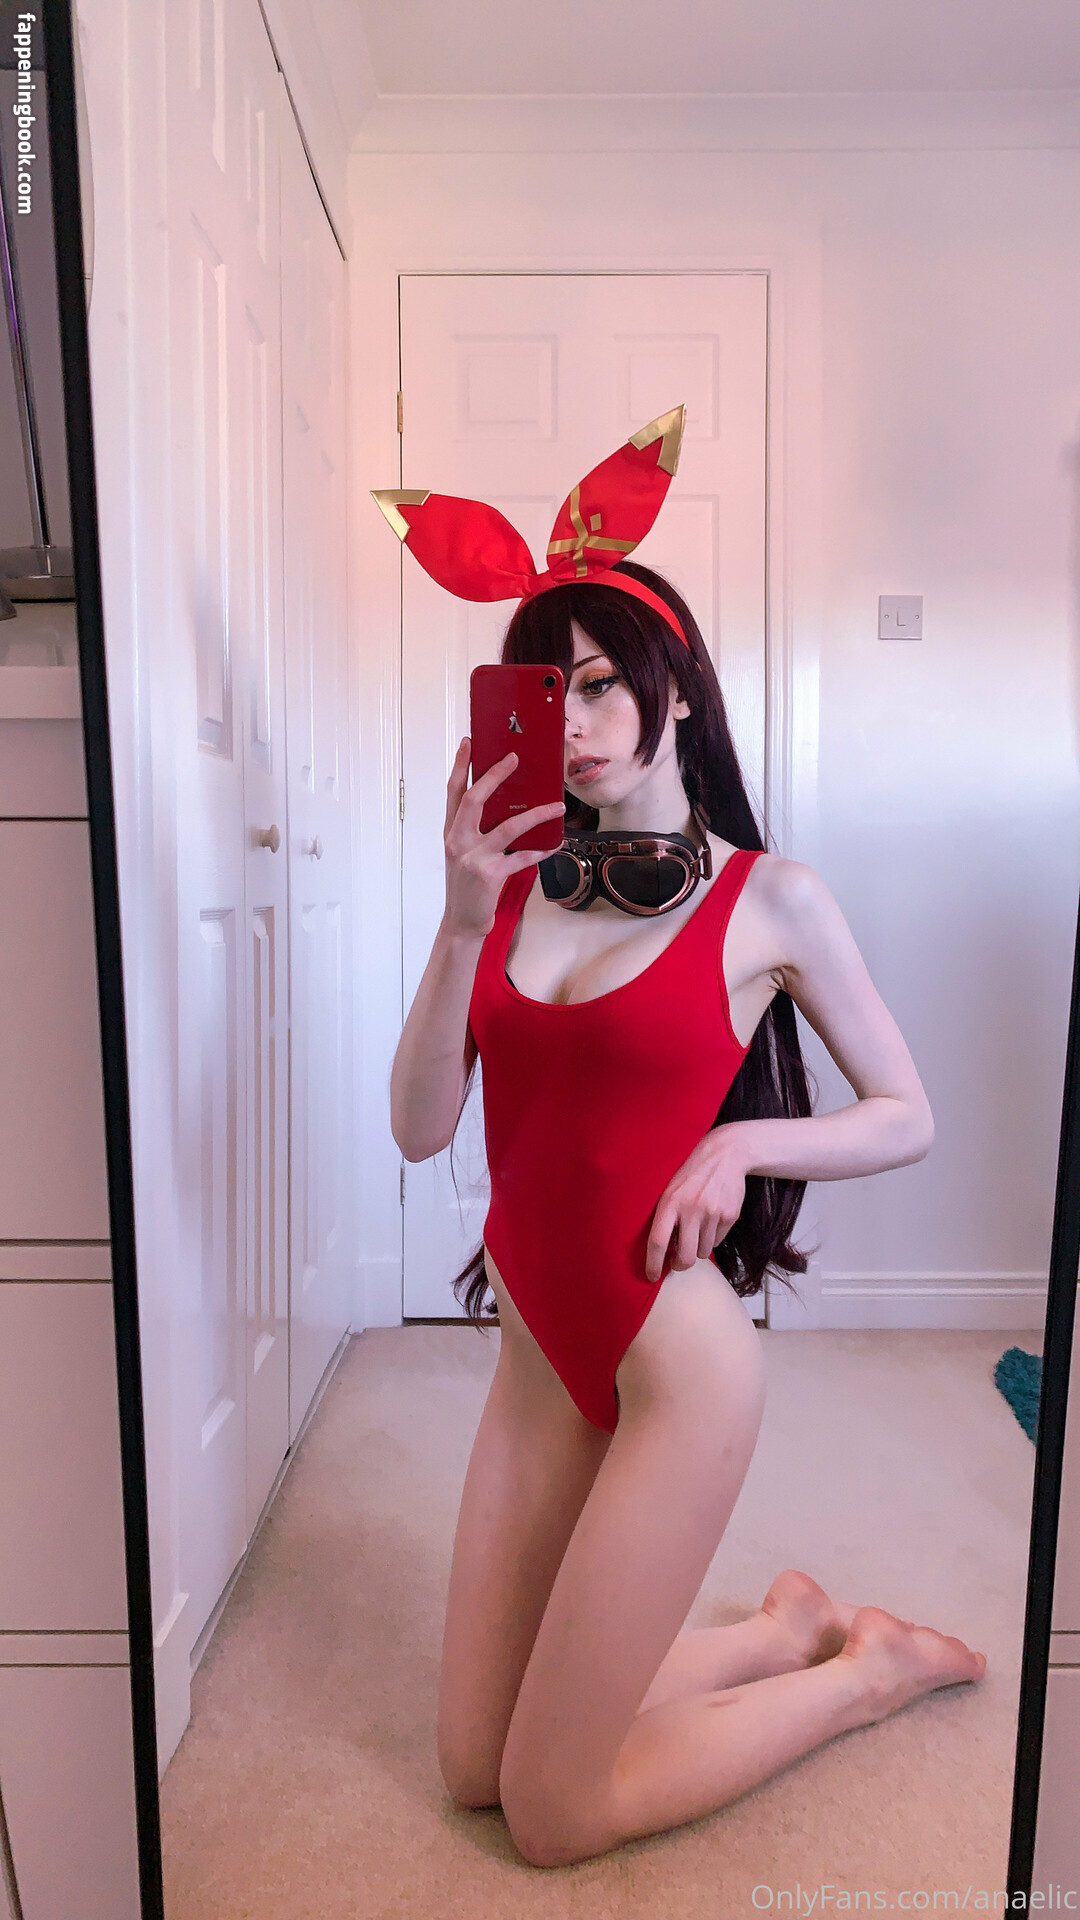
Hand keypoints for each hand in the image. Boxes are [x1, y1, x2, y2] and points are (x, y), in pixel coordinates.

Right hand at [442, 737, 564, 940]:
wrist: (462, 921)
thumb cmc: (467, 885)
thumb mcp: (464, 853)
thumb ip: (476, 830)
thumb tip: (507, 804)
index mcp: (451, 832)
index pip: (453, 792)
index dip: (460, 765)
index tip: (469, 742)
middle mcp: (457, 841)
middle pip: (474, 800)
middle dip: (494, 776)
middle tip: (513, 758)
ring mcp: (473, 858)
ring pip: (508, 827)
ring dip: (536, 814)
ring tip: (557, 805)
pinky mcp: (490, 875)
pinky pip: (522, 857)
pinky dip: (542, 850)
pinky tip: (556, 843)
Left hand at [644, 1127, 748, 1283]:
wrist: (725, 1155)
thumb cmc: (692, 1175)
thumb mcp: (671, 1190)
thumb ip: (666, 1217)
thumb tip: (664, 1252)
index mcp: (670, 1202)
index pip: (657, 1241)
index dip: (652, 1263)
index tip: (650, 1276)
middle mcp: (691, 1209)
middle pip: (685, 1257)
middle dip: (680, 1266)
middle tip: (678, 1263)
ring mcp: (713, 1213)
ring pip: (703, 1252)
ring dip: (698, 1249)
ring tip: (696, 1230)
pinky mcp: (730, 1216)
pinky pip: (718, 1241)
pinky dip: (712, 1237)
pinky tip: (711, 1219)